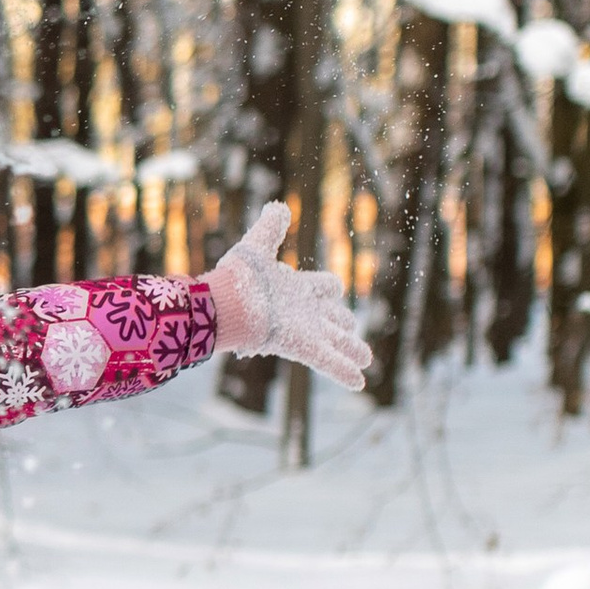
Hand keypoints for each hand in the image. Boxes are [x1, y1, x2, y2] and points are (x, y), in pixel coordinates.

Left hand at [201, 201, 371, 390]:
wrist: (225, 305)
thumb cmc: (237, 277)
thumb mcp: (256, 247)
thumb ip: (270, 228)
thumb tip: (278, 207)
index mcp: (295, 289)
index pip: (322, 288)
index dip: (328, 287)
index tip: (332, 288)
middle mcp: (303, 311)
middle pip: (333, 318)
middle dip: (344, 324)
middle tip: (349, 330)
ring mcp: (306, 331)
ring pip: (337, 342)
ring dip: (352, 350)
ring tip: (364, 359)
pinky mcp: (303, 347)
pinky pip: (329, 361)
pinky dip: (344, 371)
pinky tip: (359, 382)